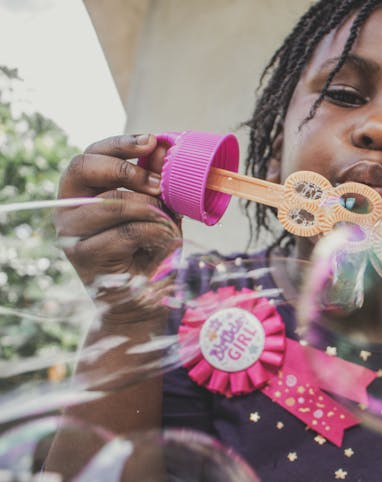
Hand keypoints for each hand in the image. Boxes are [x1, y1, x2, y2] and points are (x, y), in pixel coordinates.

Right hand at [55, 134, 181, 319]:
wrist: (142, 301)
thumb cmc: (149, 251)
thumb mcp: (159, 209)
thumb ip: (157, 181)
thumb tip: (162, 146)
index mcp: (82, 192)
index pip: (89, 154)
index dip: (118, 144)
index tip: (150, 142)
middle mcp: (68, 209)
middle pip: (83, 167)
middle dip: (126, 168)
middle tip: (159, 182)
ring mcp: (72, 233)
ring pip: (110, 202)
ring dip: (149, 207)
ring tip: (169, 219)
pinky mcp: (85, 256)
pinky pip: (126, 231)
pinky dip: (154, 231)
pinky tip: (167, 239)